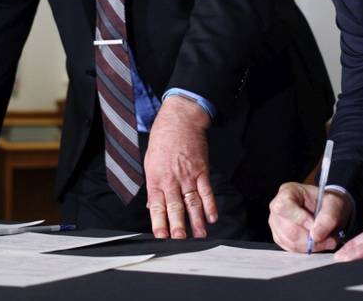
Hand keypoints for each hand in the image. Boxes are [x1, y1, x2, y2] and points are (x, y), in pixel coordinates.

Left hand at [143, 96, 214, 238]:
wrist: (180, 120)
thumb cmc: (163, 139)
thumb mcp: (150, 162)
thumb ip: (154, 185)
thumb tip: (152, 204)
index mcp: (156, 178)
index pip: (157, 206)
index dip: (159, 223)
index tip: (161, 237)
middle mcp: (172, 179)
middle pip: (175, 208)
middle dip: (177, 227)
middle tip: (180, 241)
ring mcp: (188, 176)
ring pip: (192, 203)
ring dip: (196, 221)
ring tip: (199, 236)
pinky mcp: (202, 170)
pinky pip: (207, 191)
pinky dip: (210, 205)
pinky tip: (212, 217)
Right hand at [269, 182, 349, 252]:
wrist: (327, 209)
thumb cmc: (328, 203)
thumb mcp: (334, 204)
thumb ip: (328, 218)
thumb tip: (316, 236)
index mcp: (288, 191)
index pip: (283, 207)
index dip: (300, 219)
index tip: (316, 226)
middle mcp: (277, 207)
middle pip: (287, 229)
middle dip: (310, 238)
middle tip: (329, 238)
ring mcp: (276, 223)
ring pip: (289, 242)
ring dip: (311, 246)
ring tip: (326, 241)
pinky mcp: (280, 237)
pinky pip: (291, 249)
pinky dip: (307, 250)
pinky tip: (317, 243)